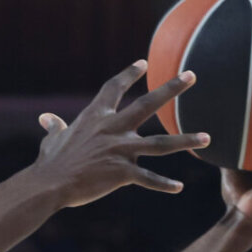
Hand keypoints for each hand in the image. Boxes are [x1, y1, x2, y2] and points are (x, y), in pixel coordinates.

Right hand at [34, 61, 208, 208]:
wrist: (50, 183)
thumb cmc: (51, 162)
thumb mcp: (53, 139)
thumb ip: (55, 127)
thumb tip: (45, 118)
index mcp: (96, 116)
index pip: (114, 88)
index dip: (129, 74)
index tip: (143, 64)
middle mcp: (113, 128)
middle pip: (148, 104)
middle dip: (172, 89)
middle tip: (191, 75)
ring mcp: (121, 150)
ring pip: (161, 143)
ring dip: (185, 140)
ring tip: (207, 137)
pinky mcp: (123, 173)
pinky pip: (148, 179)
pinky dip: (163, 184)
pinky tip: (178, 187)